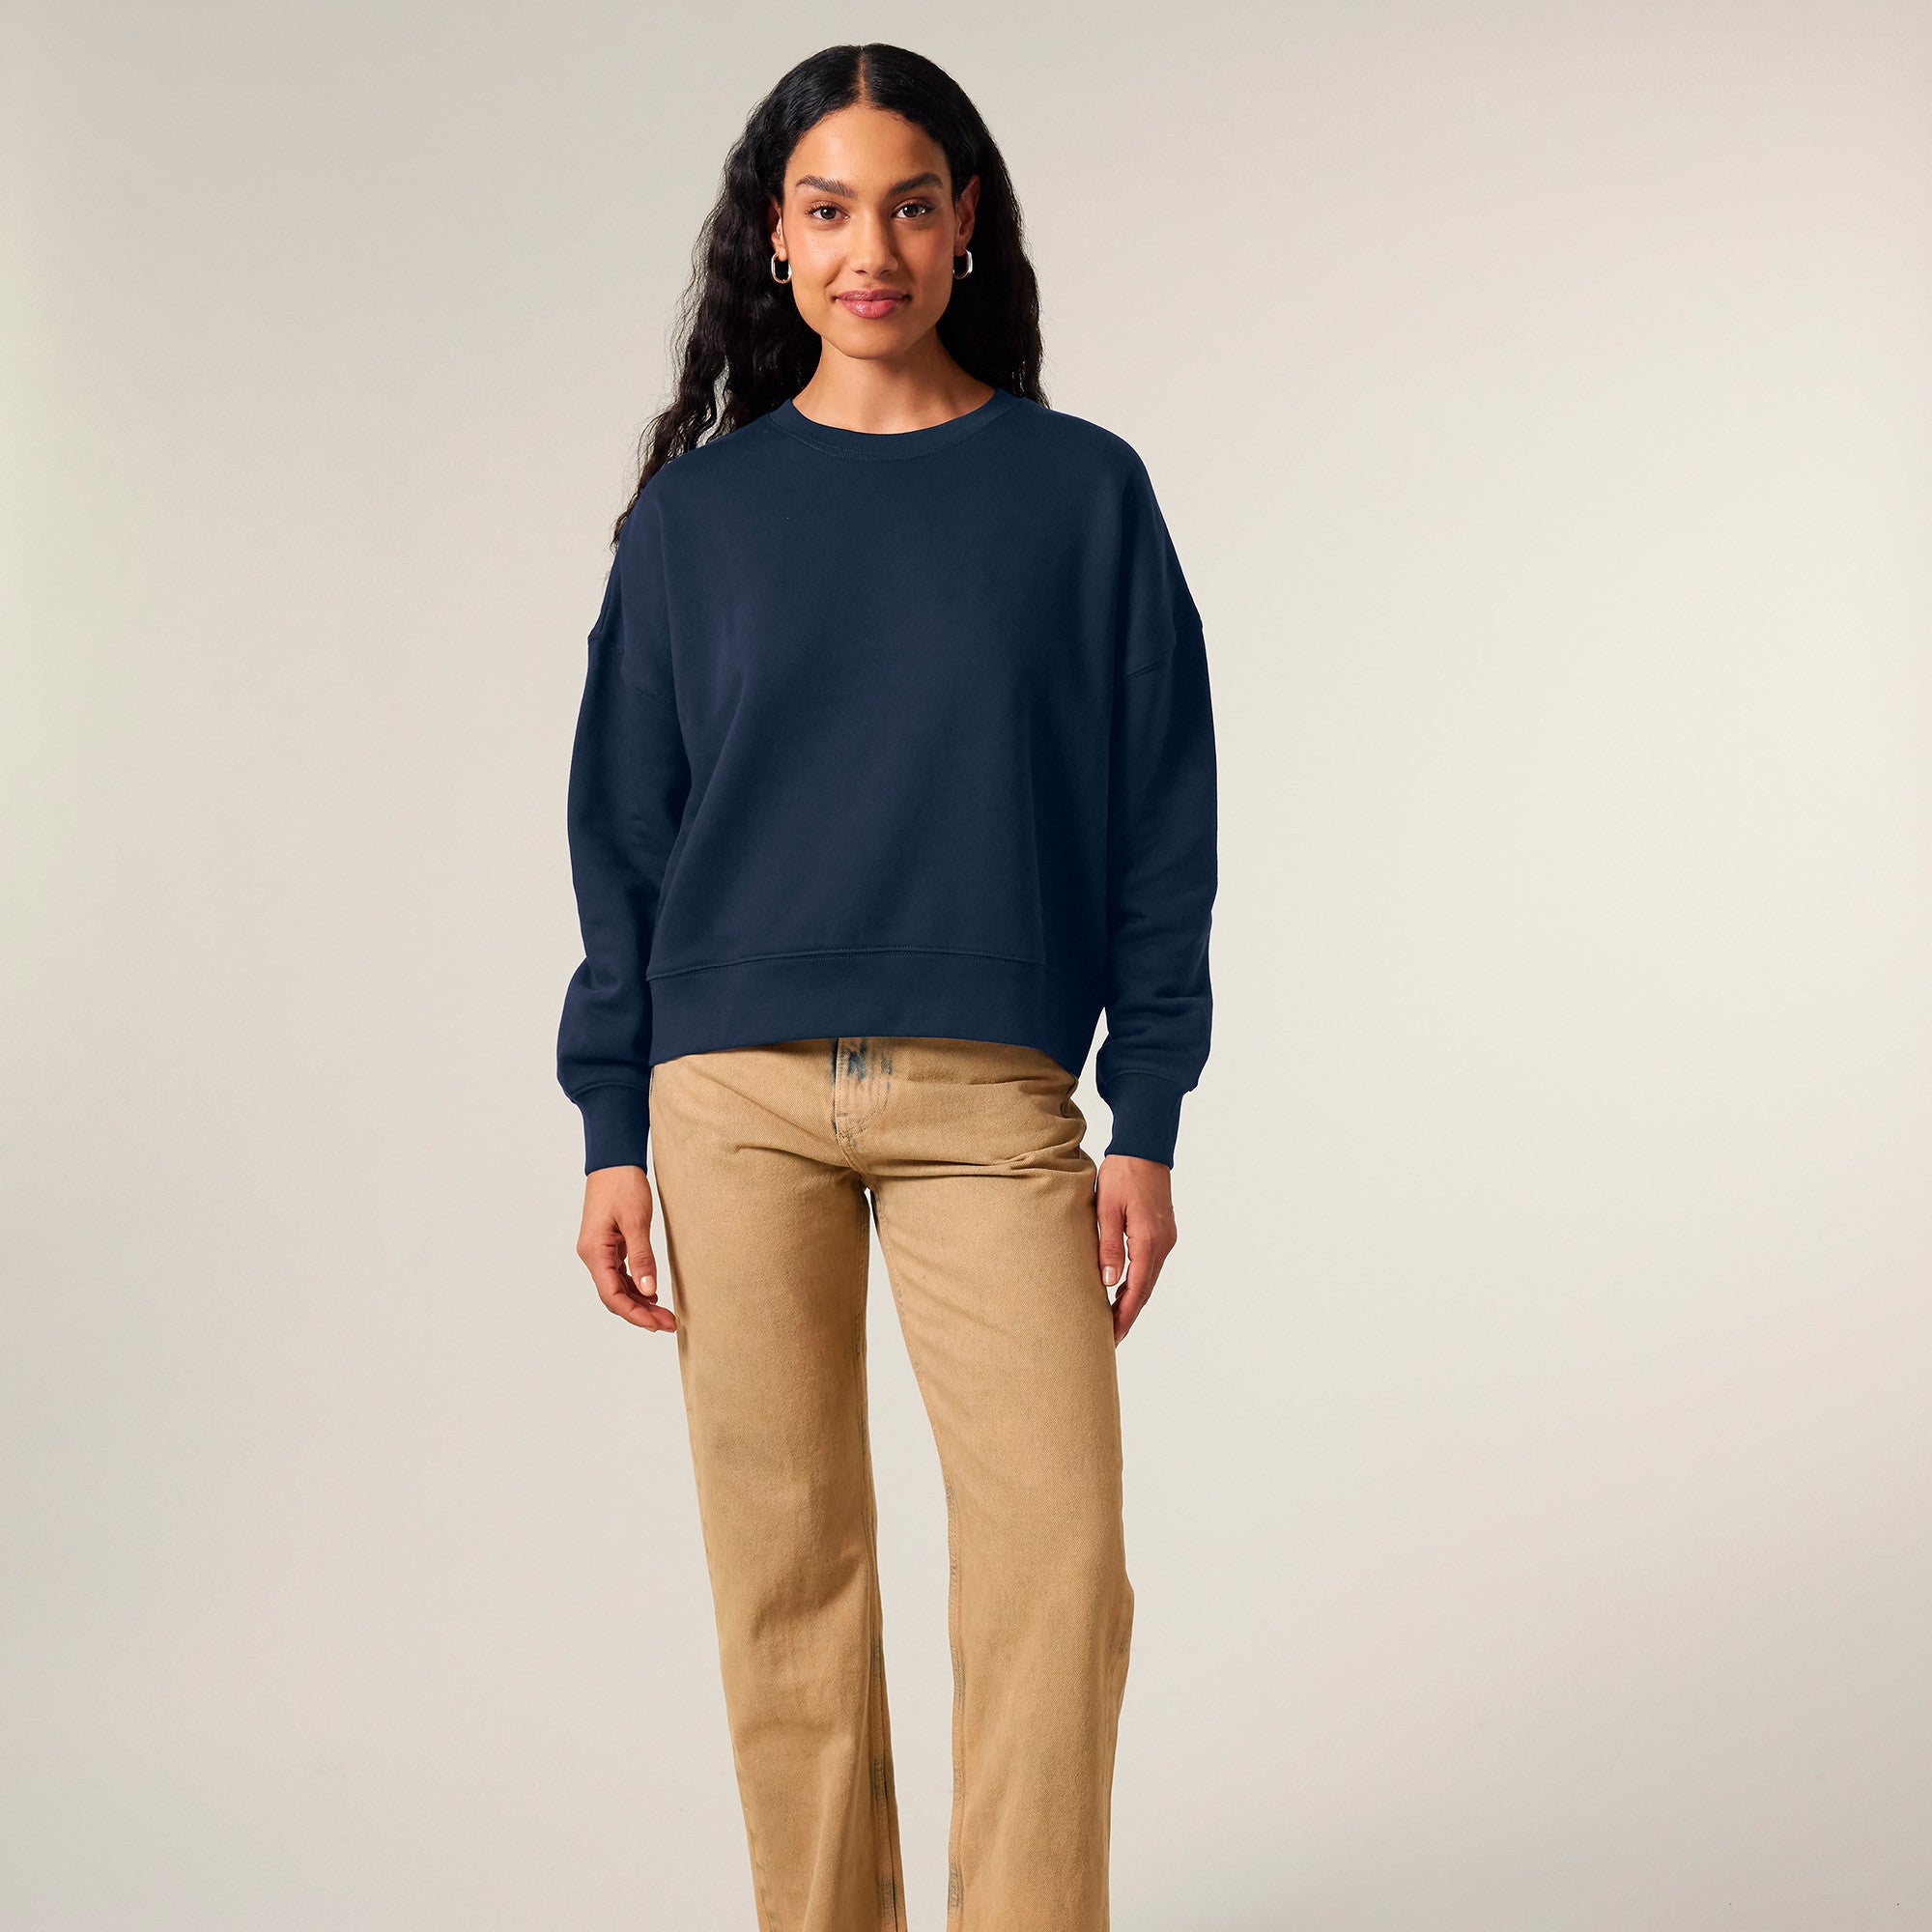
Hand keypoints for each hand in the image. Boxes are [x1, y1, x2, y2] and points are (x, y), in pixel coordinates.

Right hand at [577, 1165, 675, 1331]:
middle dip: (640, 1313)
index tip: (657, 1325)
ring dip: (639, 1302)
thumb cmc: (623, 1185)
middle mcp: (592, 1255)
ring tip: (665, 1314)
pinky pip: (619, 1273)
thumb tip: (648, 1291)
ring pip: (617, 1287)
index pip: (612, 1295)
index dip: (634, 1314)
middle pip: (614, 1296)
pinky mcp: (607, 1244)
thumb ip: (642, 1258)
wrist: (614, 1160)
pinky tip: (651, 1293)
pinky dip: (635, 1286)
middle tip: (668, 1324)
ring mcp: (598, 1250)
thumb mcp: (636, 1222)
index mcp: (594, 1252)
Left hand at [1095, 1154, 1175, 1343]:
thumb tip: (1109, 1283)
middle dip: (1128, 1315)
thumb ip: (1109, 1246)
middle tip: (1110, 1338)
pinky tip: (1124, 1290)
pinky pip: (1150, 1265)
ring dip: (1133, 1299)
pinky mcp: (1163, 1232)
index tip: (1112, 1336)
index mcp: (1148, 1239)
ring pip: (1149, 1278)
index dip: (1124, 1315)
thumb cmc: (1122, 1174)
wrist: (1144, 1148)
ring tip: (1113, 1319)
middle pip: (1146, 1289)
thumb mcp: (1107, 1208)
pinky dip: (1138, 1282)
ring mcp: (1166, 1238)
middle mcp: (1162, 1243)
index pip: (1137, 1289)